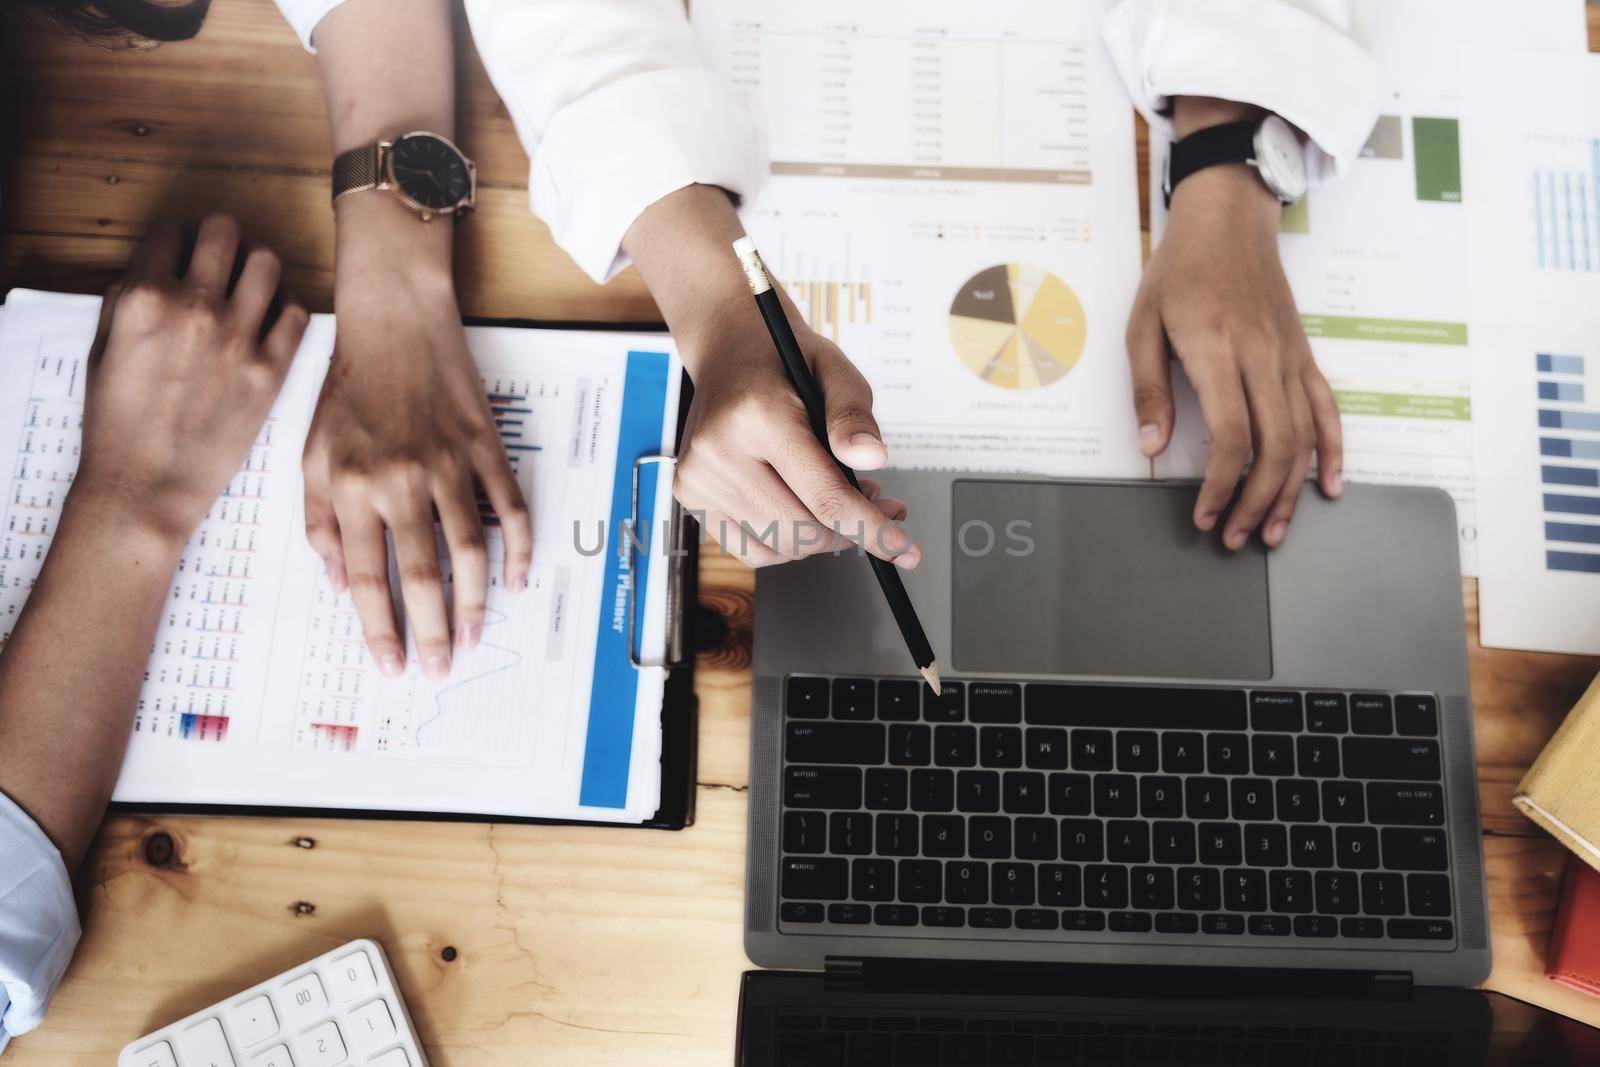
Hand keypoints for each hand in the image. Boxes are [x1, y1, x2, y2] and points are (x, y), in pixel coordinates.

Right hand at [76, 214, 306, 543]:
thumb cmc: (118, 422)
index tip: (181, 253)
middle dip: (220, 238)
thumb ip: (127, 300)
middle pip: (224, 230)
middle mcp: (192, 307)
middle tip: (220, 259)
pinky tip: (271, 322)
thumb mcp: (102, 349)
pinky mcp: (271, 369)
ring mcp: (238, 337)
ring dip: (257, 267)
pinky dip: (285, 308)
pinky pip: (296, 311)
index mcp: (143, 297)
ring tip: (249, 287)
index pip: (169, 230)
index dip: (175, 239)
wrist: (147, 485)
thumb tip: (153, 270)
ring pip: (268, 261)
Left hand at [301, 202, 531, 680]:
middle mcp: (400, 480)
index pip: (366, 575)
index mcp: (352, 485)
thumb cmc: (348, 386)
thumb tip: (338, 581)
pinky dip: (519, 547)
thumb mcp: (310, 450)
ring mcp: (449, 464)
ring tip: (474, 639)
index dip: (380, 628)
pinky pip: (510, 507)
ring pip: (470, 549)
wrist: (395, 319)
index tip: (391, 666)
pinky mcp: (486, 447)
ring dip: (475, 602)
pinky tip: (517, 580)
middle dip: (431, 632)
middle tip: (438, 672)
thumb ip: (319, 519)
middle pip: (421, 574)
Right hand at [675, 311, 916, 566]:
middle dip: (849, 530)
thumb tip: (873, 458)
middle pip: (801, 531)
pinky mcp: (690, 494)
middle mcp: (718, 450)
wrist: (730, 352)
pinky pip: (751, 550)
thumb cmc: (785, 362)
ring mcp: (698, 476)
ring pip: (779, 547)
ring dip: (820, 536)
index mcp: (756, 415)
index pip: (824, 495)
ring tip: (836, 498)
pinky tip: (800, 511)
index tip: (906, 552)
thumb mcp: (835, 372)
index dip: (871, 529)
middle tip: (876, 504)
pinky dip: (786, 543)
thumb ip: (855, 417)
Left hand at [1128, 104, 1341, 549]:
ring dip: (1291, 490)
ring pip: (1304, 435)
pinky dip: (1334, 450)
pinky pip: (1327, 408)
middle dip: (1258, 501)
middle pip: (1275, 445)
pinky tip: (1329, 485)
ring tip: (1274, 530)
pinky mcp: (1303, 355)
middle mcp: (1262, 358)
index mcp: (1218, 351)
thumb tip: (1152, 446)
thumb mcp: (1142, 325)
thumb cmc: (1178, 273)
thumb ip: (1149, 389)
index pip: (1232, 434)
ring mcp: (1289, 357)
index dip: (1222, 484)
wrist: (1228, 220)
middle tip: (1238, 538)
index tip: (1205, 516)